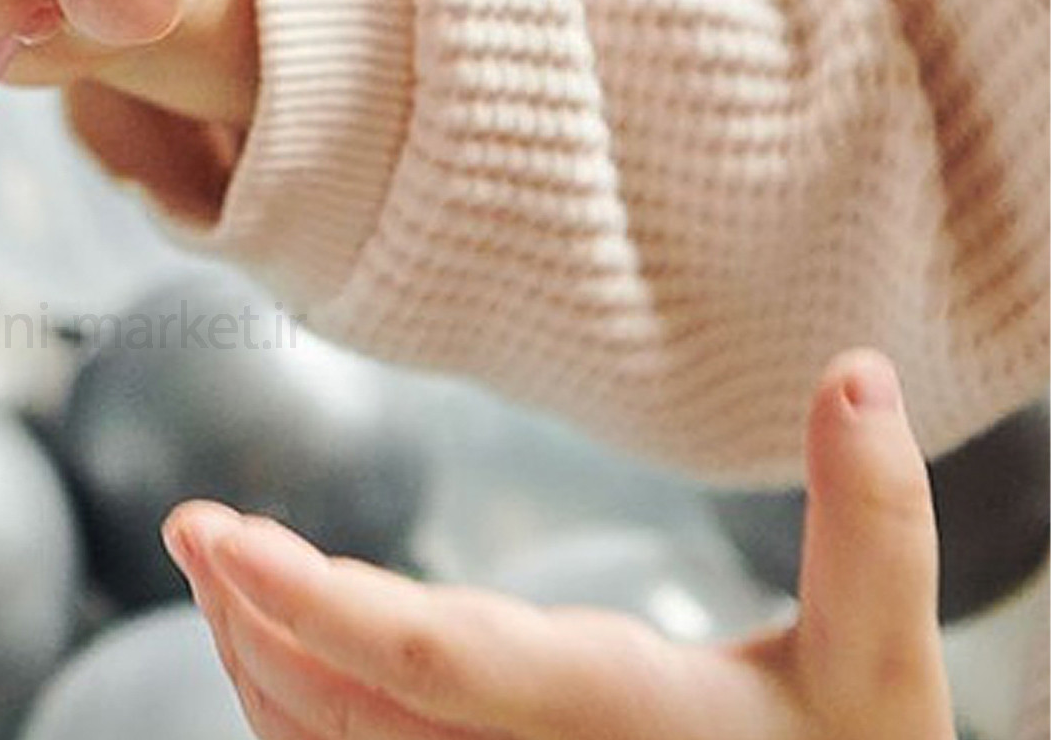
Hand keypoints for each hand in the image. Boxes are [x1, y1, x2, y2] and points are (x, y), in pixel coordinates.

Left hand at [164, 348, 951, 739]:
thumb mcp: (882, 671)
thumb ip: (871, 527)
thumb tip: (856, 369)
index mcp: (593, 710)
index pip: (418, 656)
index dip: (303, 598)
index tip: (210, 532)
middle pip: (339, 707)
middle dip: (251, 615)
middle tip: (192, 527)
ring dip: (261, 661)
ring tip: (216, 571)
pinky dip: (300, 711)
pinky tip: (284, 649)